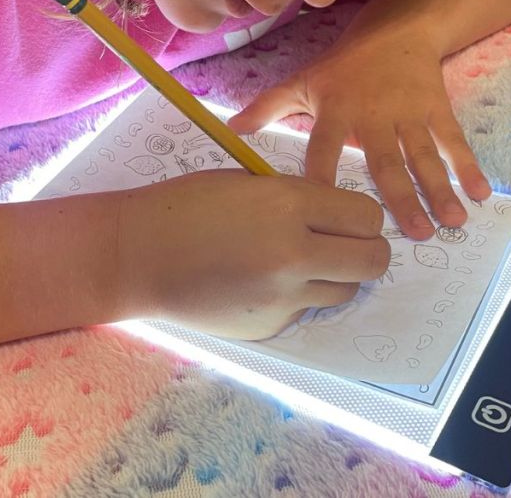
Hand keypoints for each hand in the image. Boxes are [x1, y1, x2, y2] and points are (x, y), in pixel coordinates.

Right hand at [114, 170, 389, 339]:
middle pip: (374, 260)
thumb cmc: (186, 207)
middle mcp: (294, 253)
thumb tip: (343, 216)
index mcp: (289, 205)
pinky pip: (306, 309)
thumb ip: (299, 198)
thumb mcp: (249, 184)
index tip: (348, 217)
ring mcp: (283, 296)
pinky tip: (260, 283)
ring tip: (299, 262)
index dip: (363, 217)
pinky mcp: (269, 325)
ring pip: (347, 290)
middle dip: (368, 250)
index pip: (368, 216)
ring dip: (335, 276)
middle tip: (346, 245)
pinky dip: (296, 297)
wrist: (136, 257)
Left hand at [228, 31, 491, 240]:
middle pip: (386, 162)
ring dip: (439, 190)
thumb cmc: (344, 65)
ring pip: (424, 156)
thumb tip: (231, 130)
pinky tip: (480, 195)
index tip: (321, 217)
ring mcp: (408, 113)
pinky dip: (468, 166)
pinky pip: (453, 140)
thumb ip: (269, 107)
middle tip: (413, 234)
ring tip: (451, 223)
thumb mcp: (304, 81)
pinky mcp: (436, 108)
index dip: (321, 179)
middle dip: (401, 198)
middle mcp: (373, 115)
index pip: (323, 150)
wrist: (397, 29)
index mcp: (336, 111)